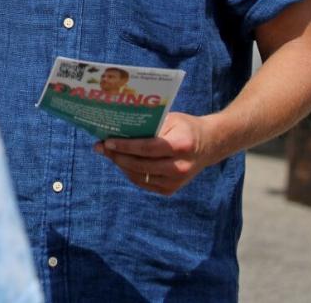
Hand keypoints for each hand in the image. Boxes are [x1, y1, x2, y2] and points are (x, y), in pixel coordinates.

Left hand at [93, 112, 212, 195]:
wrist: (209, 145)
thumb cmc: (185, 127)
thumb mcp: (171, 119)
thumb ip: (149, 126)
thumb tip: (119, 129)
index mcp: (181, 145)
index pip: (148, 148)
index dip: (126, 146)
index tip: (107, 141)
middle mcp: (180, 166)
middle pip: (141, 165)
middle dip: (117, 156)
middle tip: (101, 147)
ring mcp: (176, 182)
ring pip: (140, 176)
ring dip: (121, 165)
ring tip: (108, 153)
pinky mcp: (171, 190)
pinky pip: (144, 183)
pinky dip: (131, 172)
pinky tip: (122, 161)